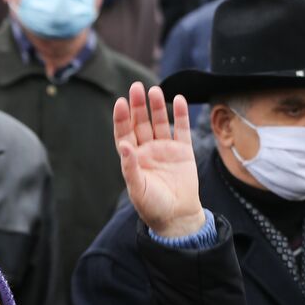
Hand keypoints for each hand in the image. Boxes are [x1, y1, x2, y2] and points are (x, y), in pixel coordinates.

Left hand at [114, 82, 206, 238]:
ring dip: (156, 107)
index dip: (122, 118)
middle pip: (141, 123)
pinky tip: (178, 100)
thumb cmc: (152, 206)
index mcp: (132, 158)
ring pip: (159, 122)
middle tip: (137, 87)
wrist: (177, 217)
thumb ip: (130, 167)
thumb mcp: (138, 188)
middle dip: (138, 106)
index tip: (120, 102)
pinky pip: (180, 129)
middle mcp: (147, 150)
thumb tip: (124, 145)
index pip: (124, 133)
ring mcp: (165, 148)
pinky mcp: (183, 151)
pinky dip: (180, 115)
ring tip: (154, 91)